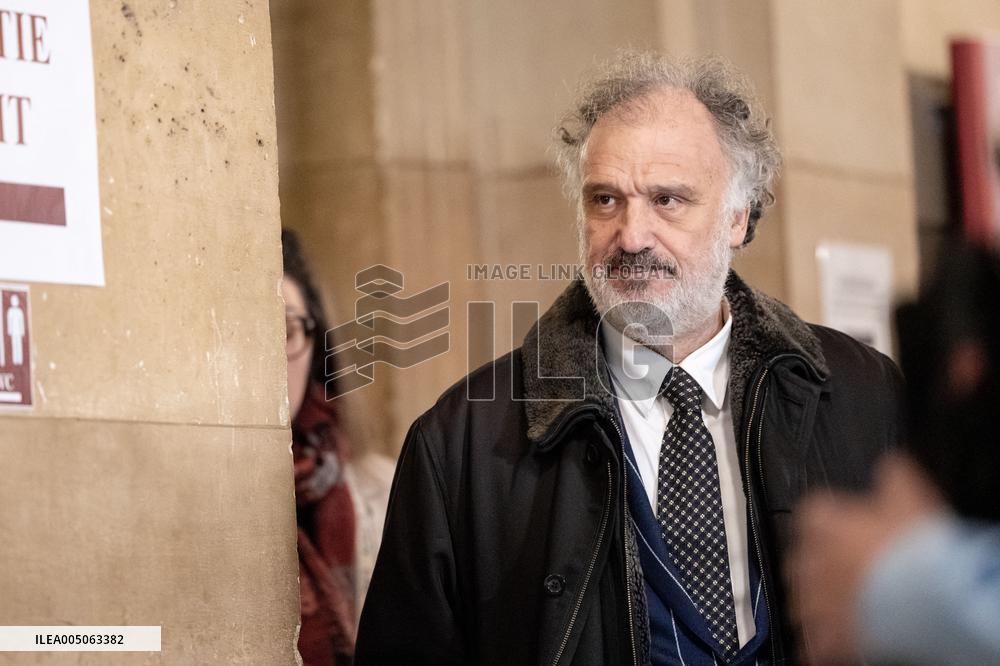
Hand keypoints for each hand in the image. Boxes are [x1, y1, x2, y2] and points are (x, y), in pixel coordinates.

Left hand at [789, 454, 944, 662]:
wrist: (924, 597)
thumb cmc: (914, 547)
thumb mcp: (909, 498)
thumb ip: (893, 477)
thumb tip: (889, 464)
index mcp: (824, 525)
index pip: (810, 514)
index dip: (828, 521)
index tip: (842, 526)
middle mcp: (811, 561)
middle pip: (798, 559)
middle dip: (815, 564)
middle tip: (840, 570)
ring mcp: (816, 601)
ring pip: (799, 601)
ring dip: (812, 603)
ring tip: (833, 606)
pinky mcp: (827, 635)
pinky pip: (812, 643)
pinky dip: (817, 644)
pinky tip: (826, 644)